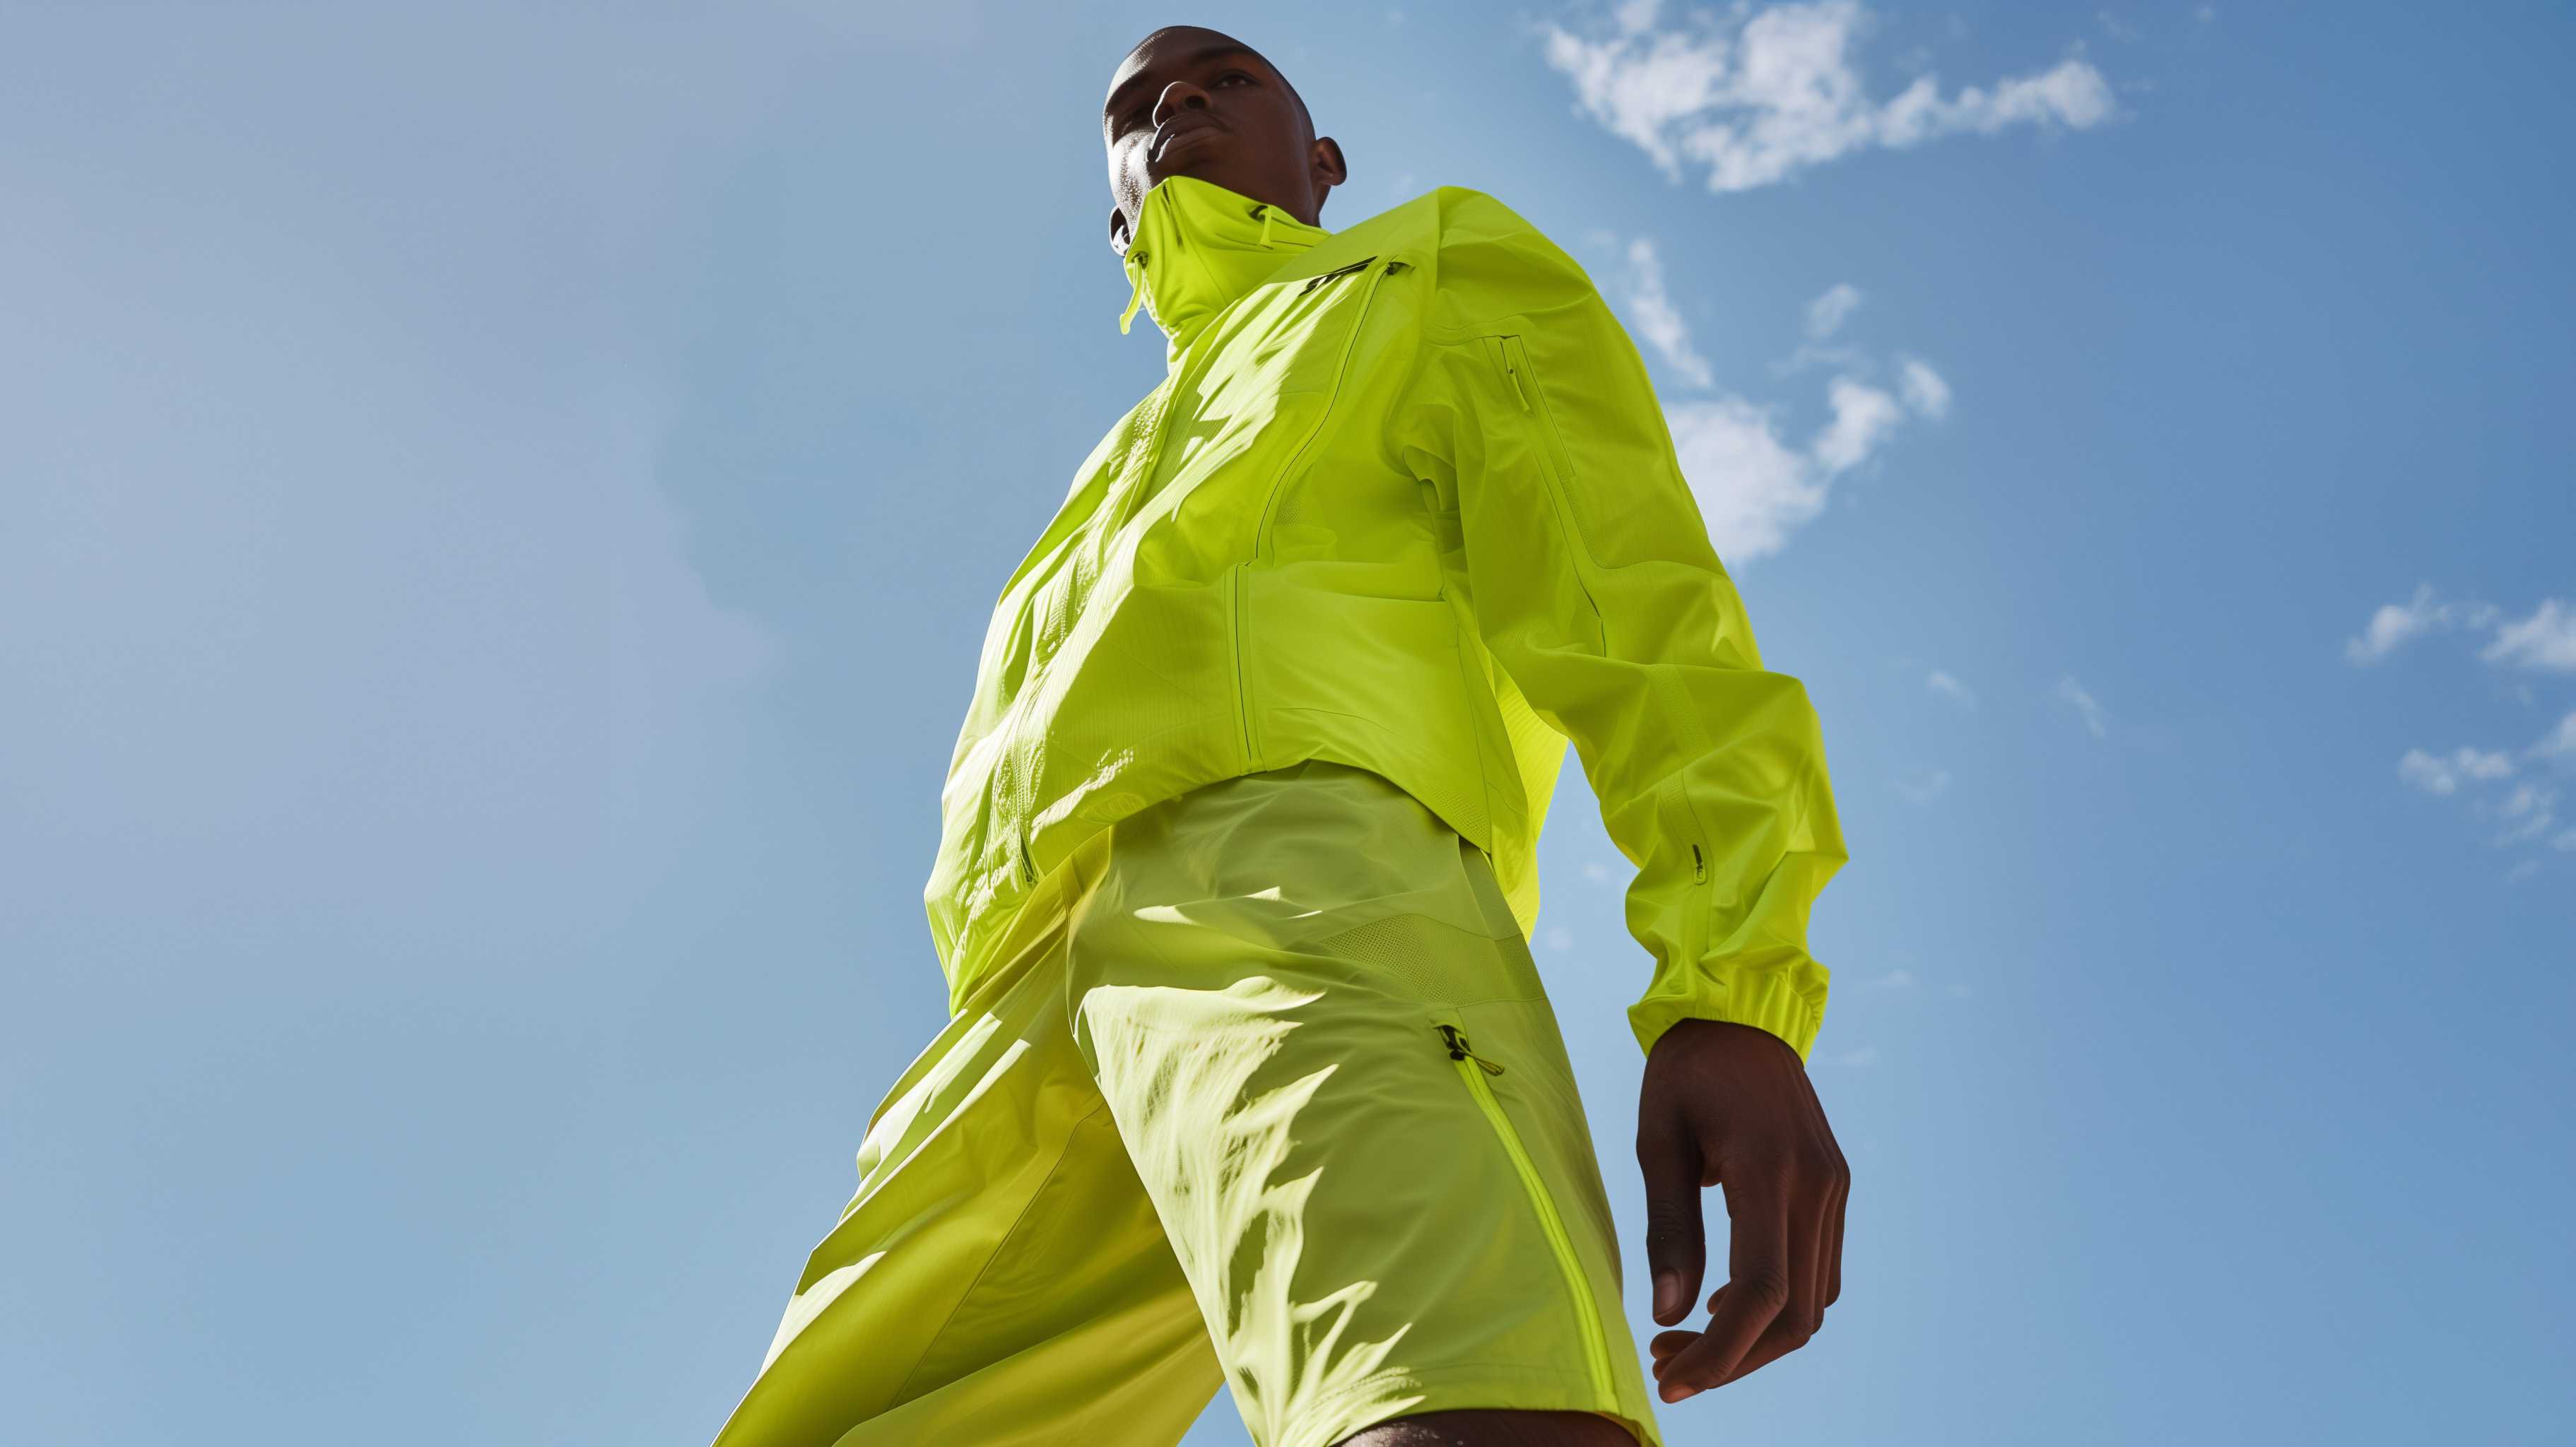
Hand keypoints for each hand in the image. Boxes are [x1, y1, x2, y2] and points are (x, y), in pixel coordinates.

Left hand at [1635, 1018, 1848, 1402]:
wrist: (1740, 1015)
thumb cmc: (1684, 1074)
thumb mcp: (1657, 1143)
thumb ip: (1668, 1230)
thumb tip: (1667, 1316)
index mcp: (1767, 1170)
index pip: (1759, 1292)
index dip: (1721, 1352)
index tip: (1671, 1376)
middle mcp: (1815, 1185)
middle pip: (1794, 1315)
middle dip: (1734, 1357)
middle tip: (1669, 1364)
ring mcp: (1833, 1187)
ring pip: (1813, 1301)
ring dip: (1756, 1337)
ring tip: (1686, 1338)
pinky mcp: (1835, 1187)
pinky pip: (1818, 1270)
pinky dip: (1779, 1303)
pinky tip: (1726, 1299)